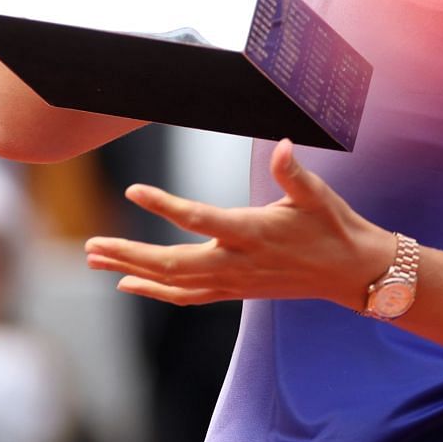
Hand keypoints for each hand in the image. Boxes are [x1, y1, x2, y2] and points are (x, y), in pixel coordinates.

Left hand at [84, 140, 396, 308]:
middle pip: (172, 264)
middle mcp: (238, 262)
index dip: (165, 205)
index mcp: (254, 232)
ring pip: (173, 283)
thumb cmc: (334, 227)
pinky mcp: (235, 290)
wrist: (352, 272)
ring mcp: (235, 281)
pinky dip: (154, 290)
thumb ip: (294, 173)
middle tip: (91, 244)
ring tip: (97, 258)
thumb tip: (284, 146)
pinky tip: (129, 283)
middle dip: (129, 254)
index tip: (134, 190)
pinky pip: (186, 295)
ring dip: (132, 270)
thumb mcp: (318, 195)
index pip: (200, 219)